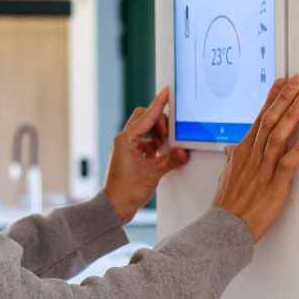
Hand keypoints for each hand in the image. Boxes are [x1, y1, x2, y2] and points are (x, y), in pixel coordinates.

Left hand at [103, 87, 191, 221]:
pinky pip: (146, 141)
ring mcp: (127, 147)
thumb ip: (170, 160)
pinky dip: (156, 143)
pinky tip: (163, 151)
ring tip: (167, 144)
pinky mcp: (131, 155)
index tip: (166, 92)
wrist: (115, 207)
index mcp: (126, 140)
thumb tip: (183, 151)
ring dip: (158, 133)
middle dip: (160, 122)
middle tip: (170, 134)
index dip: (158, 104)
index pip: (146, 116)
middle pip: (144, 118)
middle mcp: (125, 140)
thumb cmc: (126, 191)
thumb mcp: (153, 174)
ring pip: (145, 129)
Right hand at [213, 76, 298, 240]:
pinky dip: (298, 149)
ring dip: (292, 116)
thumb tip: (233, 149)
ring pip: (278, 136)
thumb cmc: (227, 205)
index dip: (272, 99)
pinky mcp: (274, 186)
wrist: (225, 228)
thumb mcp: (227, 177)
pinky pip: (287, 164)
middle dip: (284, 99)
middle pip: (269, 121)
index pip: (259, 118)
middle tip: (297, 82)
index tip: (281, 83)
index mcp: (242, 152)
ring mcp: (263, 170)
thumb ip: (233, 160)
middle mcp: (252, 157)